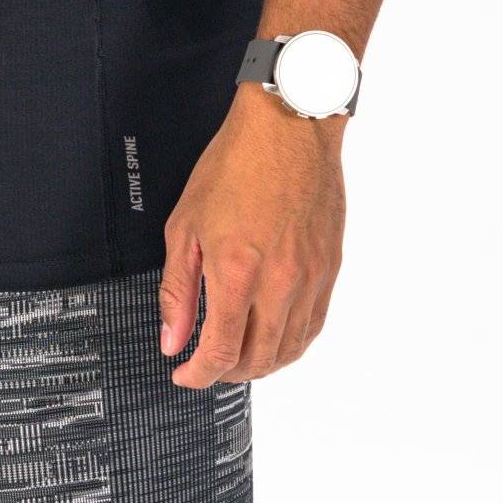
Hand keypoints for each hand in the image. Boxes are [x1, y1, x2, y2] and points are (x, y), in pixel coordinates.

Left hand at [159, 85, 344, 386]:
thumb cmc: (236, 163)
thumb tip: (172, 339)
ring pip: (290, 350)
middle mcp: (279, 282)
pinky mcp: (330, 268)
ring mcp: (310, 278)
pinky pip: (313, 325)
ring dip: (261, 363)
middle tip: (207, 364)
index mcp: (238, 272)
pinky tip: (274, 335)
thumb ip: (178, 290)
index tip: (184, 374)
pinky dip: (291, 343)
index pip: (221, 353)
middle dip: (227, 373)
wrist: (288, 127)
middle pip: (258, 360)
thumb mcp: (186, 224)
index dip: (198, 375)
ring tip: (238, 354)